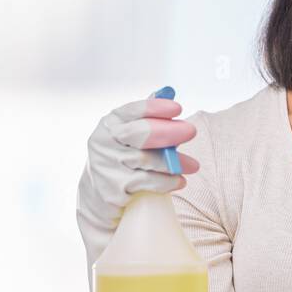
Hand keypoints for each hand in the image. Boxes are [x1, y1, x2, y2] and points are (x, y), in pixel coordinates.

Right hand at [76, 95, 200, 268]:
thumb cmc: (122, 160)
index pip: (131, 111)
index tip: (177, 108)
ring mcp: (107, 167)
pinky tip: (179, 181)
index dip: (154, 108)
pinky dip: (166, 182)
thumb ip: (146, 117)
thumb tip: (169, 93)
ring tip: (192, 165)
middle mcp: (104, 143)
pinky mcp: (113, 190)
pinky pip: (146, 183)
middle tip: (191, 131)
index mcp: (109, 125)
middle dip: (168, 132)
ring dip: (173, 162)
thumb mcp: (127, 136)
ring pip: (145, 160)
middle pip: (139, 134)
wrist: (98, 198)